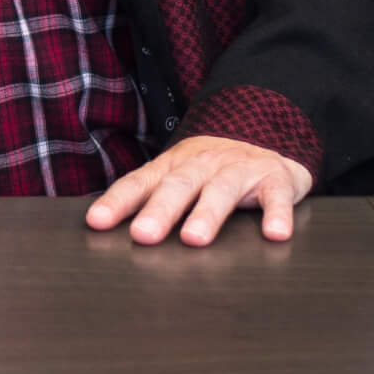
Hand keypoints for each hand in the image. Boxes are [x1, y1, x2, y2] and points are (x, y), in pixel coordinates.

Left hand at [86, 135, 314, 245]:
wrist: (265, 134)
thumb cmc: (212, 167)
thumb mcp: (178, 175)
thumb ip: (151, 197)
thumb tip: (108, 227)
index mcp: (174, 167)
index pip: (140, 183)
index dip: (117, 201)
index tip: (97, 222)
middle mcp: (203, 165)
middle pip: (178, 186)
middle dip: (159, 211)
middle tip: (142, 235)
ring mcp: (239, 170)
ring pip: (221, 190)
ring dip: (207, 214)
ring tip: (194, 239)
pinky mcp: (275, 179)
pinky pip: (276, 197)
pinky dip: (277, 215)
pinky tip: (275, 234)